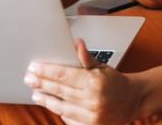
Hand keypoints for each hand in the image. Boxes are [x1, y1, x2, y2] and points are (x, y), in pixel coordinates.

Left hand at [23, 39, 143, 123]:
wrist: (132, 101)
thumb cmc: (115, 82)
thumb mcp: (102, 66)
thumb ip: (86, 58)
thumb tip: (76, 43)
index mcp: (94, 82)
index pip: (63, 75)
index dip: (46, 71)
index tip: (34, 68)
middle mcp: (92, 100)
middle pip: (59, 91)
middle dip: (41, 84)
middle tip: (29, 79)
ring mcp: (92, 116)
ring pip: (62, 107)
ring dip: (46, 100)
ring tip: (36, 94)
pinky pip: (70, 120)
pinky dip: (60, 112)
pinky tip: (53, 105)